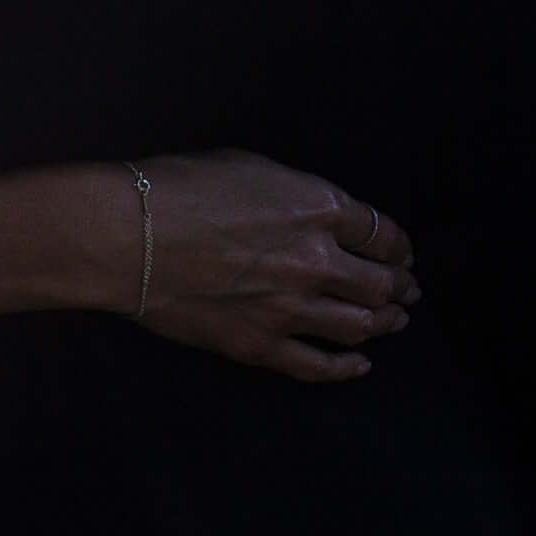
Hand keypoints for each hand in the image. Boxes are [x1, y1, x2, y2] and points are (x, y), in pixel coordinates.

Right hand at [107, 154, 414, 382]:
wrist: (128, 236)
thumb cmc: (179, 189)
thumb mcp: (252, 168)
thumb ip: (298, 197)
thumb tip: (317, 218)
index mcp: (319, 210)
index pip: (381, 233)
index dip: (398, 247)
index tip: (400, 253)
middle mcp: (317, 262)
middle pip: (380, 283)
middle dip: (400, 287)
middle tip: (406, 290)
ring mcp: (291, 309)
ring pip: (359, 326)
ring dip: (383, 324)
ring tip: (391, 322)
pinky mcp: (261, 346)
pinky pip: (317, 365)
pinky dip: (346, 368)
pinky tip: (359, 365)